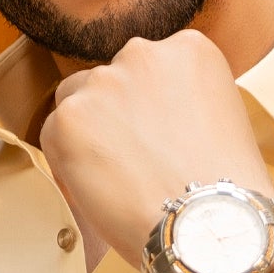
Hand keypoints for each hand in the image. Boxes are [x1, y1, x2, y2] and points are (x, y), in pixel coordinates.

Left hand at [40, 30, 273, 266]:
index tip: (157, 137)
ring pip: (77, 101)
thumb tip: (145, 112)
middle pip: (110, 79)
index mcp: (187, 49)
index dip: (147, 108)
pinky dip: (67, 161)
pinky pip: (53, 134)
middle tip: (134, 160)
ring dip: (88, 133)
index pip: (148, 68)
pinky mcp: (70, 116)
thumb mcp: (218, 116)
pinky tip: (100, 187)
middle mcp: (144, 53)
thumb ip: (180, 98)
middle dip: (116, 115)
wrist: (206, 223)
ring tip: (118, 177)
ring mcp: (103, 81)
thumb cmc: (220, 185)